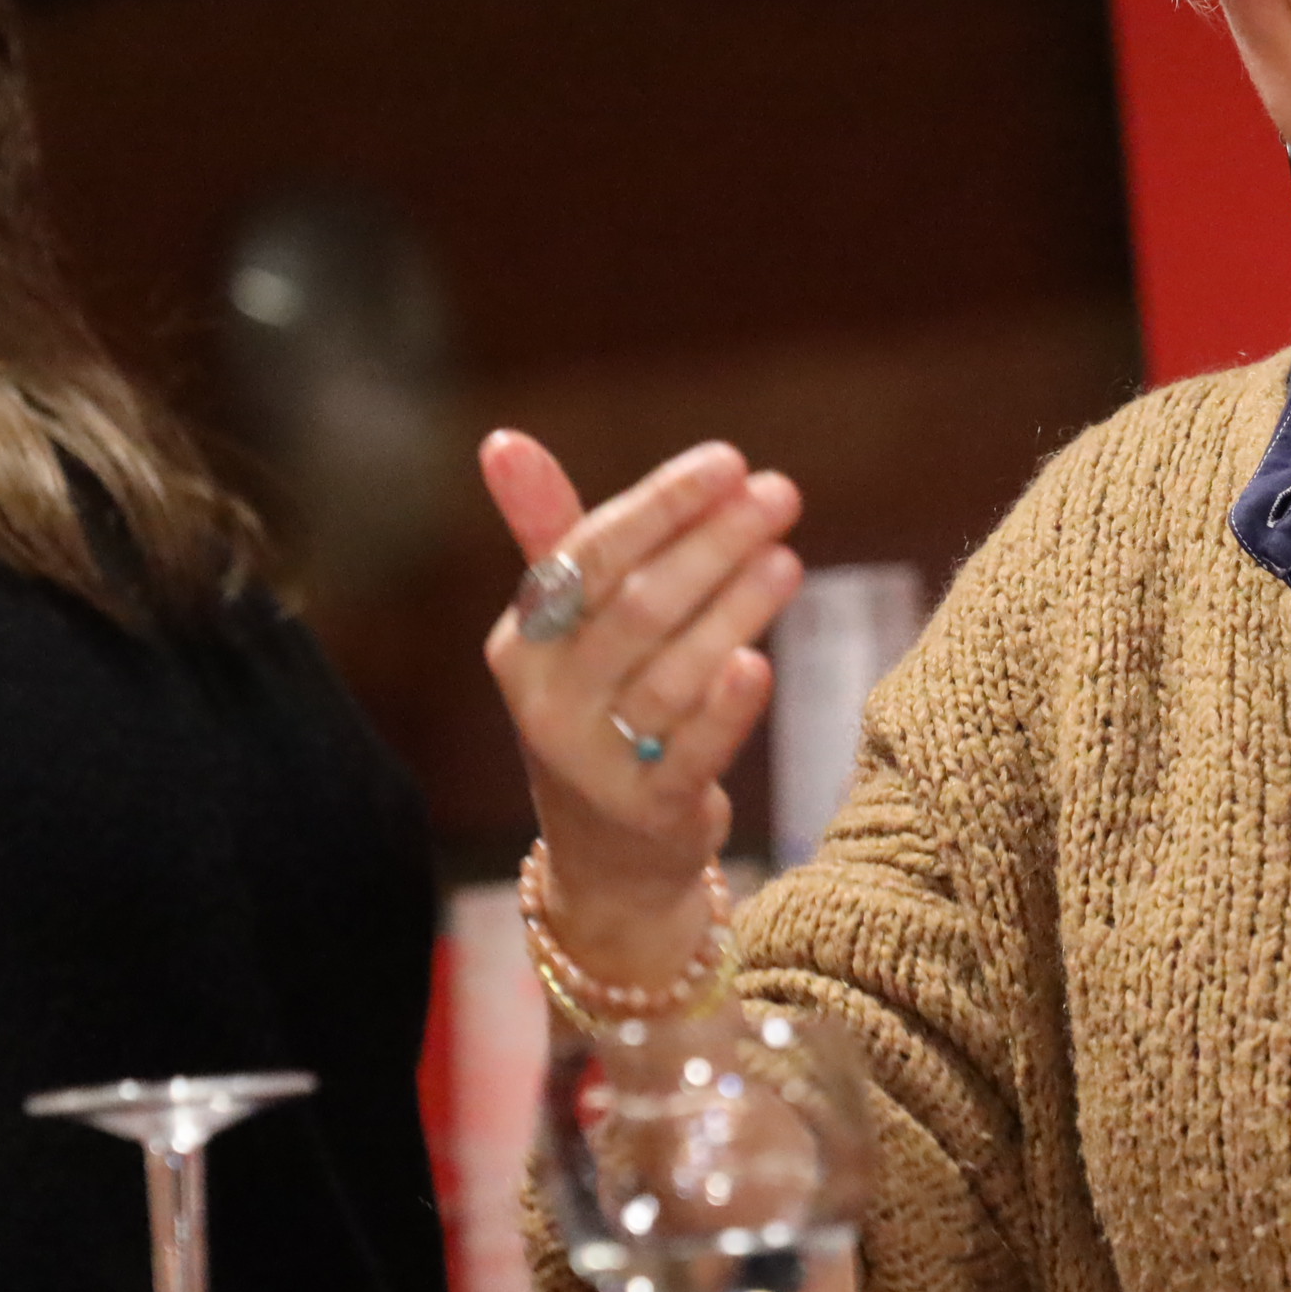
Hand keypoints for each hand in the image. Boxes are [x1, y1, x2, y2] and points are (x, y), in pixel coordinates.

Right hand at [479, 431, 803, 977]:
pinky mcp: (647, 811)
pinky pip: (690, 753)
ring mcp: (593, 761)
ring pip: (670, 673)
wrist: (610, 853)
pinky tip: (760, 662)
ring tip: (788, 560)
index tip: (729, 460)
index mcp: (527, 640)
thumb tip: (502, 438)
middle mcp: (548, 700)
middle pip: (636, 606)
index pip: (591, 554)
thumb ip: (552, 532)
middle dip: (713, 543)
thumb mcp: (569, 625)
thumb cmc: (602, 704)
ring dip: (734, 609)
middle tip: (781, 495)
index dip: (662, 504)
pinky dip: (725, 709)